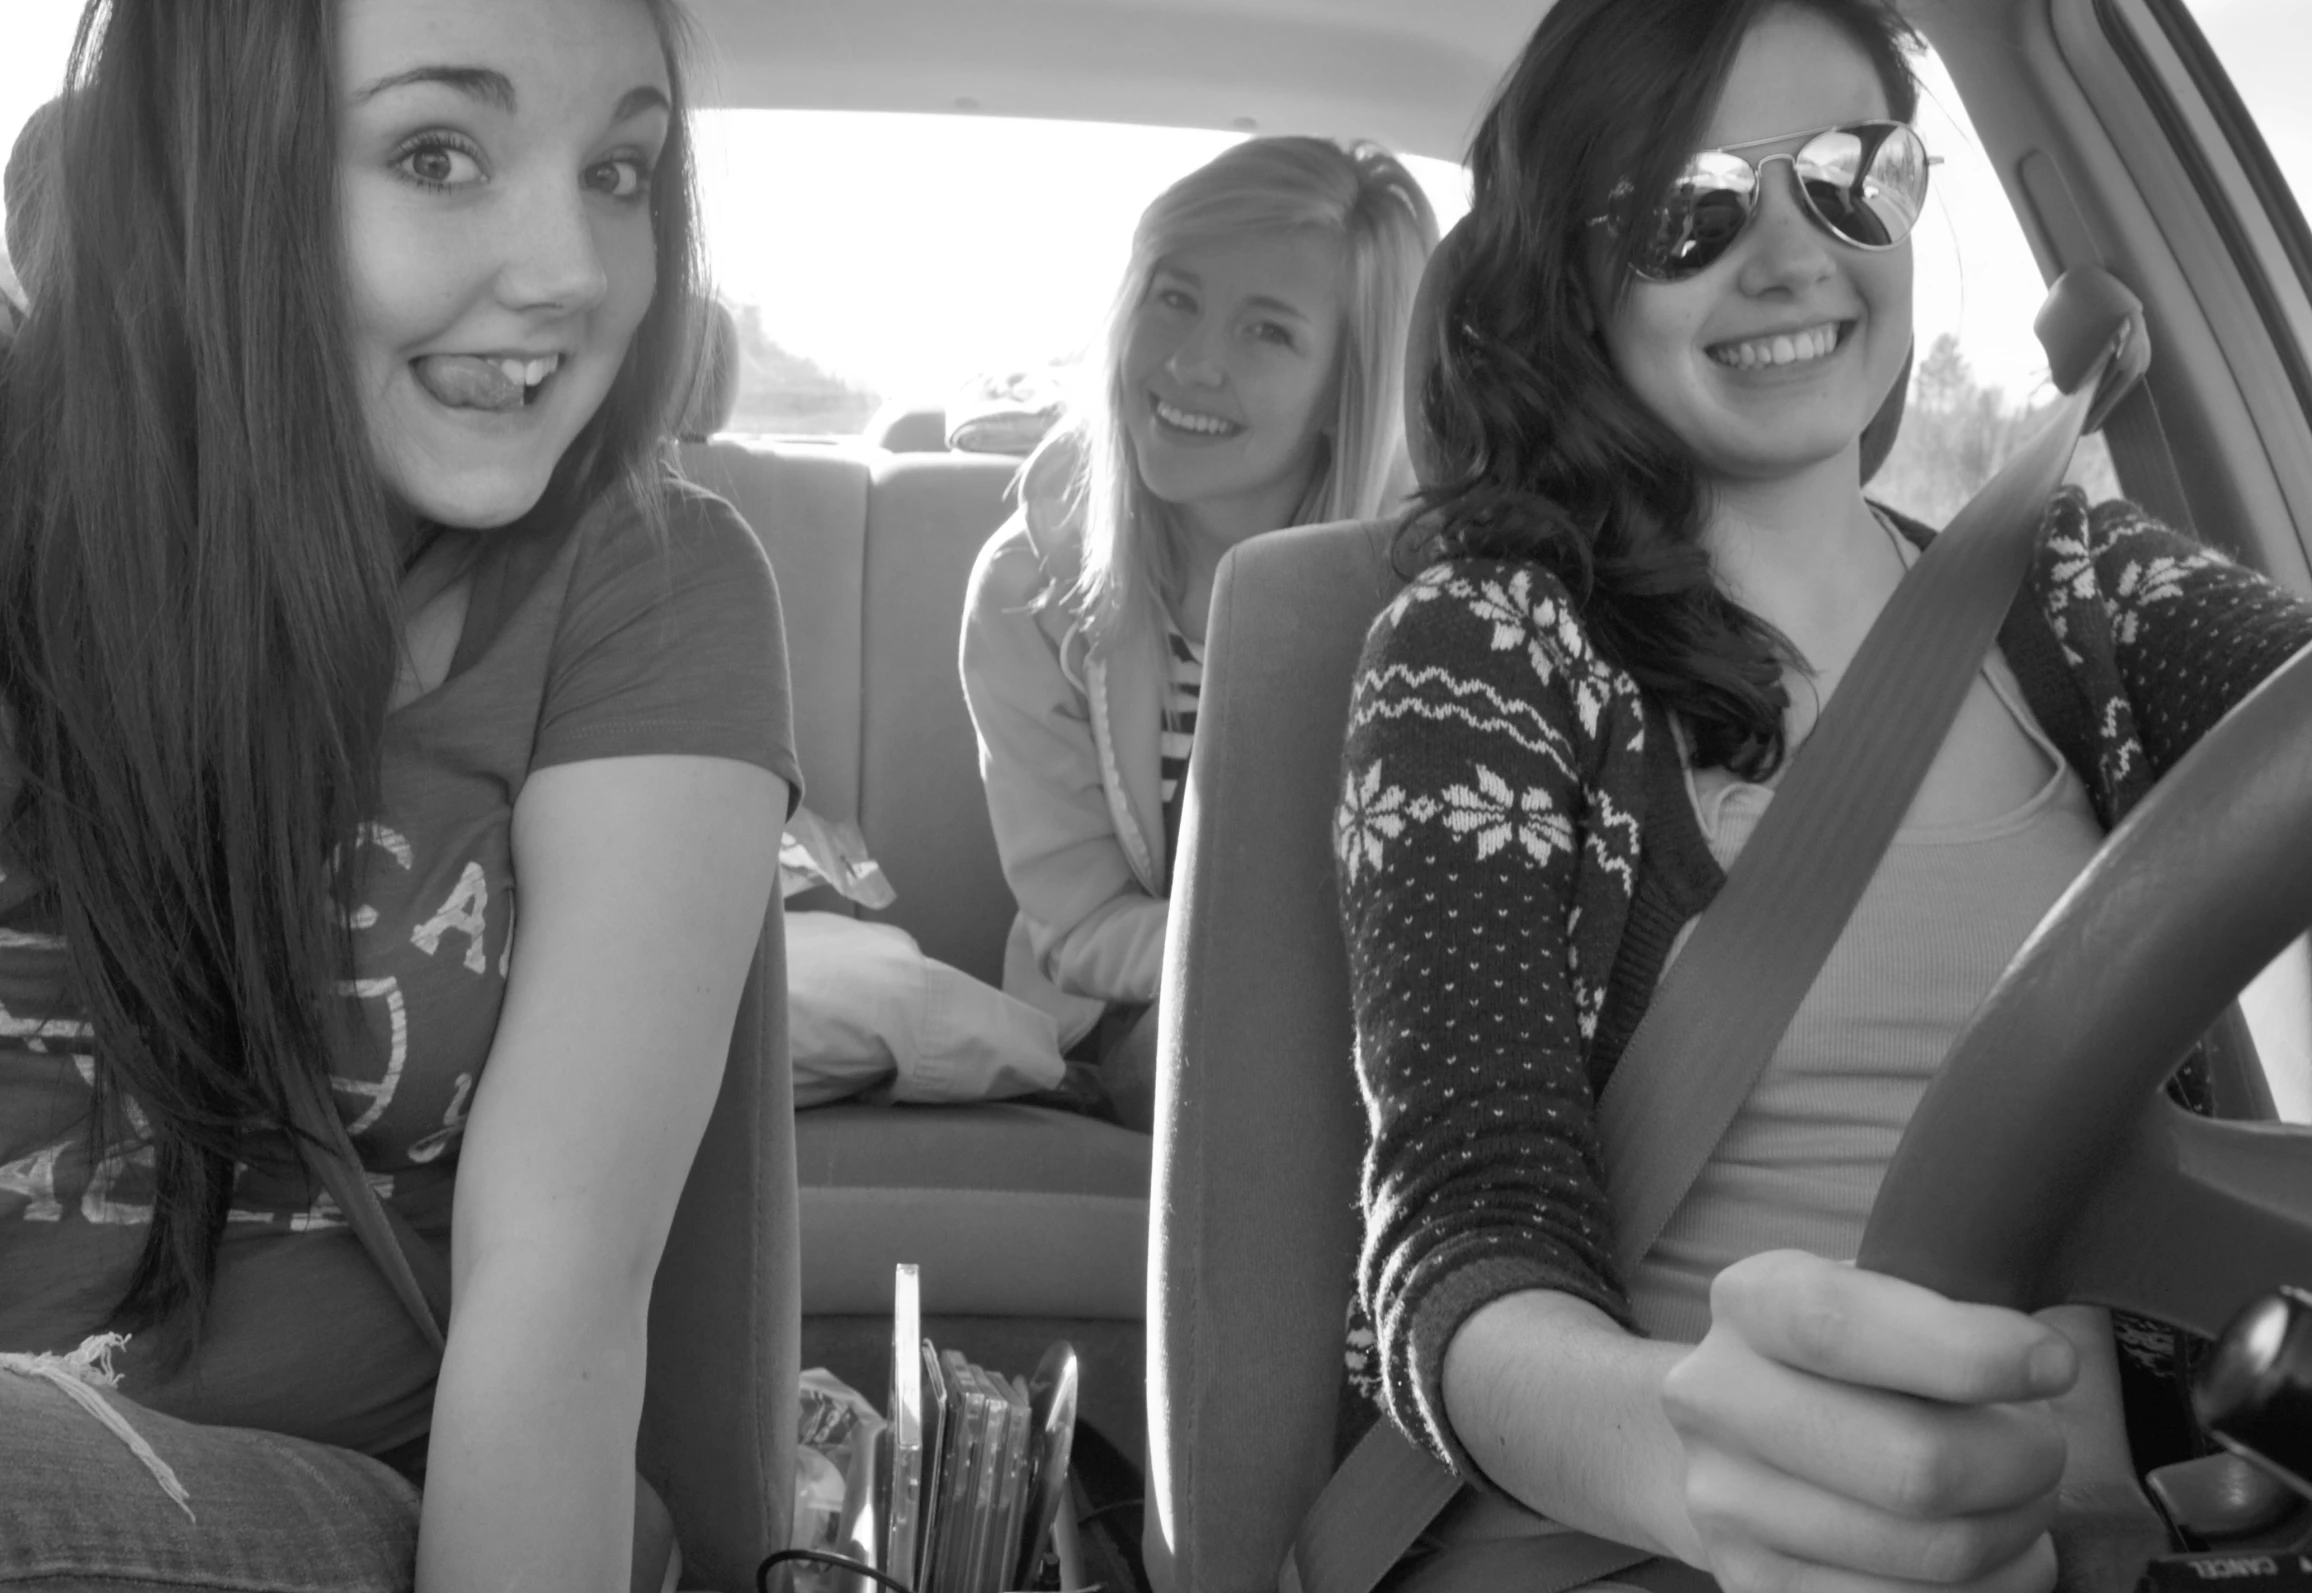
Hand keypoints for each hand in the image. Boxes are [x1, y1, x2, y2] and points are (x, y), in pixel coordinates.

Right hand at [1659, 1251, 2079, 1592]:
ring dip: (2018, 1530)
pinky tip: (1998, 1552)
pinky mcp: (1760, 1588)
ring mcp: (1730, 1508)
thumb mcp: (1879, 1295)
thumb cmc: (1850, 1359)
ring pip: (1935, 1552)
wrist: (1742, 1437)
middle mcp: (1717, 1402)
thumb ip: (1947, 1307)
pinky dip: (1995, 1588)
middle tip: (2045, 1445)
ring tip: (2023, 1498)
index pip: (1837, 1326)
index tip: (2053, 1365)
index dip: (1965, 1352)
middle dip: (2023, 1461)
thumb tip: (2046, 1359)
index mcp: (1750, 1303)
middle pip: (1913, 1465)